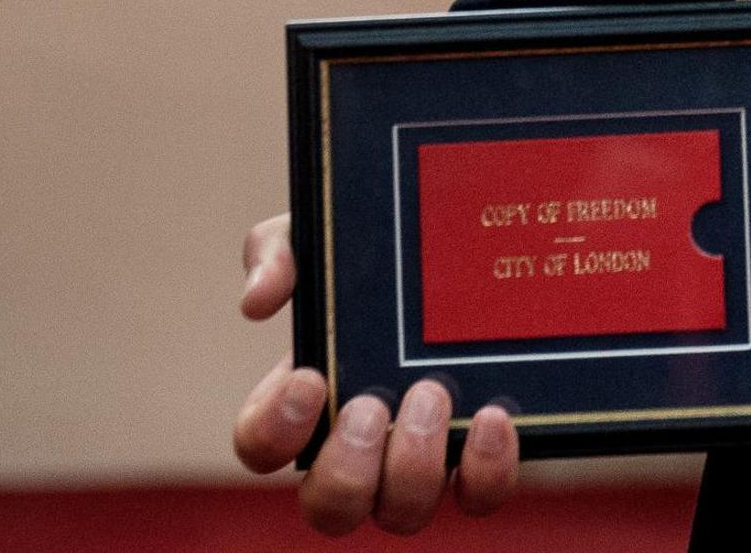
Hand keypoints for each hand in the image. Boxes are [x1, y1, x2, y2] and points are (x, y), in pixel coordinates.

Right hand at [232, 212, 520, 533]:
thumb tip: (258, 299)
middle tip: (372, 405)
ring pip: (401, 513)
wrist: (476, 252)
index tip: (309, 380)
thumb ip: (281, 250)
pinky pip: (478, 496)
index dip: (273, 431)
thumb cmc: (382, 259)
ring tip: (433, 395)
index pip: (262, 447)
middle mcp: (359, 449)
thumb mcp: (326, 237)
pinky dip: (485, 470)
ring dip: (412, 466)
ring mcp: (419, 462)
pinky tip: (493, 417)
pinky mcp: (480, 461)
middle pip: (329, 506)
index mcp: (306, 401)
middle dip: (347, 467)